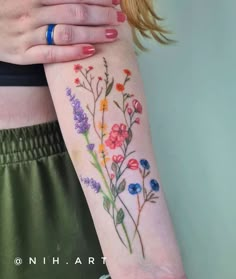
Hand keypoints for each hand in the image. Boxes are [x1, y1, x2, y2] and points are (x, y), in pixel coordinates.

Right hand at [0, 0, 124, 64]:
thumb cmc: (5, 8)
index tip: (115, 0)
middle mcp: (30, 12)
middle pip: (74, 12)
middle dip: (101, 14)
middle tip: (119, 18)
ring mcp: (26, 34)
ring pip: (66, 33)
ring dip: (93, 33)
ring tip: (112, 34)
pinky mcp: (22, 54)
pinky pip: (51, 54)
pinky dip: (71, 52)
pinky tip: (90, 51)